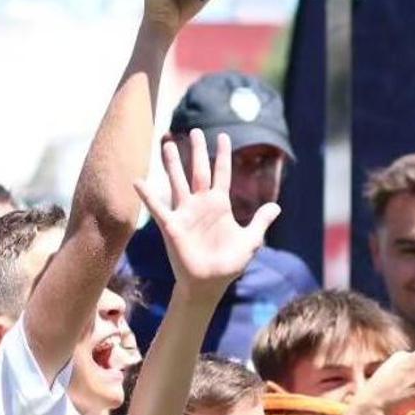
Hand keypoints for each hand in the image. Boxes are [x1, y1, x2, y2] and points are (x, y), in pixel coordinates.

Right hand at [135, 130, 279, 295]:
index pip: (222, 174)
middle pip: (199, 171)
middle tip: (194, 130)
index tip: (223, 136)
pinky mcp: (172, 225)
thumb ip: (260, 221)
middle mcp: (201, 204)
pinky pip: (157, 207)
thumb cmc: (228, 263)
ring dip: (172, 163)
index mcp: (220, 205)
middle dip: (197, 151)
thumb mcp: (251, 240)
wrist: (209, 283)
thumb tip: (276, 206)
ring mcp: (185, 213)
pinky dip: (148, 194)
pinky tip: (138, 180)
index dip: (223, 155)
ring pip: (178, 181)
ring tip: (167, 142)